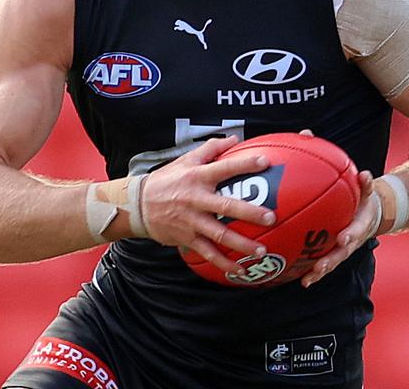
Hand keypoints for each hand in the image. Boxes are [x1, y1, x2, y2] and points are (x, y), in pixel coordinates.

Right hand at [140, 136, 276, 275]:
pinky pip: (208, 253)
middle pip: (226, 206)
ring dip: (241, 244)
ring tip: (261, 250)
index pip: (223, 168)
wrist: (138, 205)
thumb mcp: (185, 160)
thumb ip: (211, 149)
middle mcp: (196, 199)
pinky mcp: (187, 238)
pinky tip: (241, 270)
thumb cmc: (167, 180)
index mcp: (197, 177)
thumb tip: (235, 139)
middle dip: (249, 212)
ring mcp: (191, 221)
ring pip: (219, 235)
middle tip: (270, 217)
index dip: (244, 164)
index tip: (265, 162)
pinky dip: (224, 263)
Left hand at [299, 170, 376, 287]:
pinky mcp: (333, 253)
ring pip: (332, 263)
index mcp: (360, 226)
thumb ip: (365, 185)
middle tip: (320, 266)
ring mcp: (343, 250)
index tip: (342, 239)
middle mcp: (352, 241)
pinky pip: (323, 264)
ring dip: (320, 272)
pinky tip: (302, 280)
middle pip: (342, 254)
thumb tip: (364, 174)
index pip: (356, 231)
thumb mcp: (367, 193)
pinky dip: (313, 273)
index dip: (350, 235)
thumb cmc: (364, 203)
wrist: (370, 216)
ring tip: (308, 279)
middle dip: (331, 260)